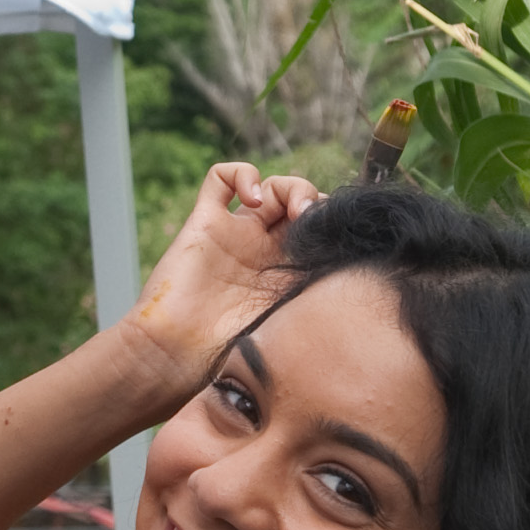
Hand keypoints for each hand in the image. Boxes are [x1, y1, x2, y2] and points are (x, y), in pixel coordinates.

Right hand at [113, 163, 322, 390]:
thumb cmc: (227, 353)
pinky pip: (220, 179)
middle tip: (313, 220)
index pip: (319, 233)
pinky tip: (252, 198)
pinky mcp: (205, 224)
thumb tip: (354, 275)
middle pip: (298, 205)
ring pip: (268, 187)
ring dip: (288, 187)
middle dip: (314, 203)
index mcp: (286, 275)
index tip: (337, 236)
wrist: (175, 355)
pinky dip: (242, 175)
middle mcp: (262, 251)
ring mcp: (234, 235)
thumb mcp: (288, 325)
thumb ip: (314, 295)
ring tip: (292, 209)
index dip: (332, 226)